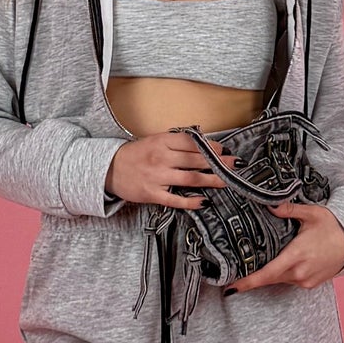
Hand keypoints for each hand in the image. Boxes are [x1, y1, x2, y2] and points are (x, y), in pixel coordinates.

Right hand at [105, 129, 236, 208]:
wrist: (109, 169)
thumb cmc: (135, 155)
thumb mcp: (154, 141)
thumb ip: (176, 142)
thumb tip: (203, 144)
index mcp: (162, 142)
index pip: (192, 142)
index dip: (211, 146)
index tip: (224, 149)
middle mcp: (161, 158)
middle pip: (196, 160)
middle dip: (218, 162)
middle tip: (234, 164)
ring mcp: (157, 177)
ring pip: (190, 178)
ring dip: (211, 180)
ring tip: (226, 181)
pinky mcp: (152, 194)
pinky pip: (175, 199)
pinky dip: (190, 201)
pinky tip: (203, 202)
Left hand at [226, 202, 343, 291]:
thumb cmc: (333, 227)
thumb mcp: (311, 213)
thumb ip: (288, 210)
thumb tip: (269, 205)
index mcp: (297, 255)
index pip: (267, 273)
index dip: (248, 281)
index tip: (232, 287)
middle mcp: (300, 272)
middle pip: (269, 278)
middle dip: (254, 276)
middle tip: (236, 273)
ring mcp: (305, 280)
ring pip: (279, 279)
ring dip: (270, 273)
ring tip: (259, 263)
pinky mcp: (310, 284)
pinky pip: (290, 281)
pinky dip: (283, 274)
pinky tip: (282, 263)